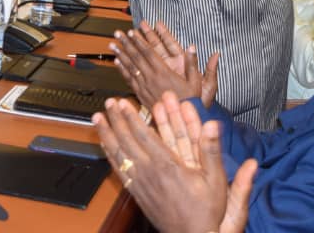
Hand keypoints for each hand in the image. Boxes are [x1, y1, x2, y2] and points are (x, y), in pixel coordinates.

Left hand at [92, 94, 256, 232]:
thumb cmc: (206, 211)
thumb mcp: (216, 180)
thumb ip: (211, 150)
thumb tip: (212, 125)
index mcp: (167, 166)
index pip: (144, 135)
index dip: (132, 116)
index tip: (123, 103)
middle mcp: (149, 173)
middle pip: (126, 140)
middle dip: (116, 119)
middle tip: (109, 102)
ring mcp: (140, 183)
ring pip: (118, 153)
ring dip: (107, 133)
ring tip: (97, 118)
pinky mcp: (136, 192)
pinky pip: (118, 169)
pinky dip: (109, 153)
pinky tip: (104, 144)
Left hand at [110, 22, 218, 108]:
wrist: (180, 121)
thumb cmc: (189, 101)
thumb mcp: (195, 82)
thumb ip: (192, 64)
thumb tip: (192, 47)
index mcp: (164, 73)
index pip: (148, 53)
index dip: (139, 41)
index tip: (131, 32)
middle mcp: (152, 78)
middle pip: (136, 57)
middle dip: (126, 43)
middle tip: (117, 33)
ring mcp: (144, 86)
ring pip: (130, 67)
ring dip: (120, 54)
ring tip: (112, 45)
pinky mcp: (141, 94)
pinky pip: (129, 79)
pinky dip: (122, 70)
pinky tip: (116, 62)